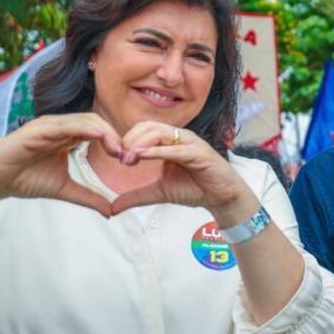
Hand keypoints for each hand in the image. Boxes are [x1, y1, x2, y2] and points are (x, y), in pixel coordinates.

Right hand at [0, 113, 123, 215]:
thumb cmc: (26, 179)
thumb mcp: (65, 189)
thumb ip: (88, 197)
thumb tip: (110, 211)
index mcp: (68, 137)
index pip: (99, 132)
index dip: (116, 143)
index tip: (129, 160)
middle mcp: (61, 127)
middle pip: (97, 123)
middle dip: (116, 137)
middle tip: (128, 156)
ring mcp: (50, 126)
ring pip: (85, 121)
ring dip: (105, 133)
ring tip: (118, 150)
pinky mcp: (38, 129)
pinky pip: (66, 124)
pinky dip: (85, 129)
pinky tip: (99, 137)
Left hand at [111, 121, 252, 221]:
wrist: (220, 198)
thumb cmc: (194, 189)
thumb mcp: (159, 192)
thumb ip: (137, 196)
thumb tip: (113, 207)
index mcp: (169, 142)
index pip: (143, 130)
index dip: (128, 140)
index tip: (120, 159)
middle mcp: (179, 138)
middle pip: (148, 127)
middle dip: (131, 140)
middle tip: (123, 159)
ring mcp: (190, 143)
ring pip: (160, 133)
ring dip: (141, 143)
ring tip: (130, 158)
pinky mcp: (200, 153)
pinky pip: (176, 148)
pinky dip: (158, 151)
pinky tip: (143, 156)